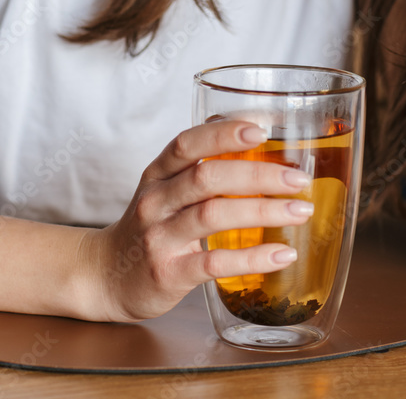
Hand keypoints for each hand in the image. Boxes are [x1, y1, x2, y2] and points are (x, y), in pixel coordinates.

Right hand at [77, 120, 312, 321]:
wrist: (106, 277)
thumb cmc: (150, 225)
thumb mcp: (165, 187)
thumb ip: (201, 163)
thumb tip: (255, 128)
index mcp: (158, 173)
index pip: (187, 143)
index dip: (222, 133)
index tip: (260, 130)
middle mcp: (156, 201)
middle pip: (206, 177)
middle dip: (257, 174)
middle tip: (298, 178)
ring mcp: (160, 237)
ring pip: (213, 216)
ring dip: (263, 211)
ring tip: (300, 211)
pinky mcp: (169, 273)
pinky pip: (214, 262)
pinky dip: (252, 257)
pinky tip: (282, 254)